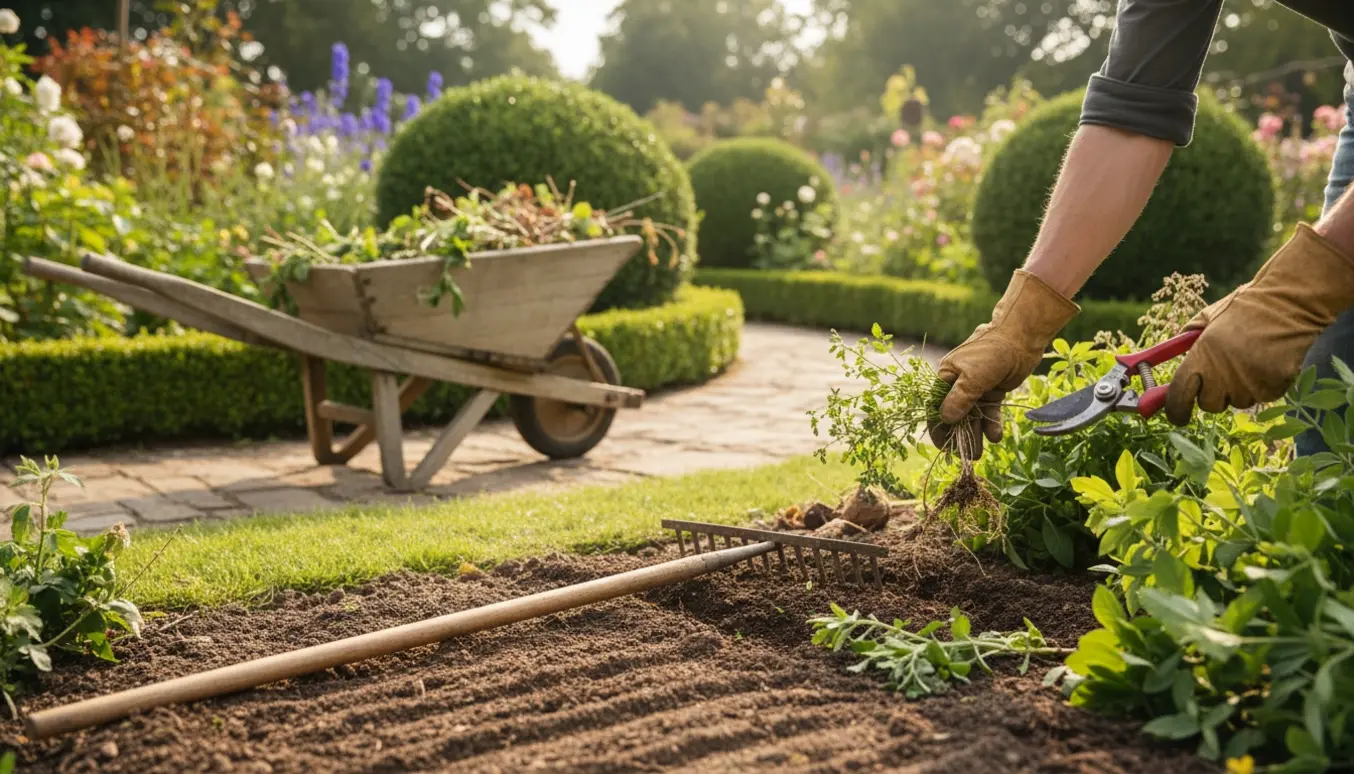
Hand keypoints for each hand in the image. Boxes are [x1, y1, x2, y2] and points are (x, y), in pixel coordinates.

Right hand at [926, 270, 1079, 457]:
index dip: (938, 428)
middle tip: (966, 457)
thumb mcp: (972, 377)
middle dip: (960, 437)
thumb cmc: (991, 353)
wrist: (1020, 338)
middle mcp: (959, 384)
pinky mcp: (993, 392)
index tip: (942, 447)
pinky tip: (995, 437)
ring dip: (976, 435)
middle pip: (955, 416)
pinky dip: (991, 424)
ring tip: (979, 454)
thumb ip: (959, 399)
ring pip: (973, 417)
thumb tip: (945, 419)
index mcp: (946, 377)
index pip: (936, 407)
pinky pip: (989, 413)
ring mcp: (977, 389)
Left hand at [1165, 224, 1353, 424]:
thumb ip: (1184, 339)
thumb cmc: (1245, 308)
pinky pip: (1262, 397)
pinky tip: (1266, 362)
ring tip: (1248, 359)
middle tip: (1220, 373)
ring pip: (1237, 402)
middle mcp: (1223, 374)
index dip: (1174, 409)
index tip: (1175, 415)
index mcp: (1202, 356)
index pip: (1179, 396)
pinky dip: (1263, 386)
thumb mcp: (1207, 318)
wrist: (1289, 302)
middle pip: (1209, 405)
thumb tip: (1162, 355)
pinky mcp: (1274, 387)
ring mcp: (1250, 383)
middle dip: (1211, 394)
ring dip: (1238, 389)